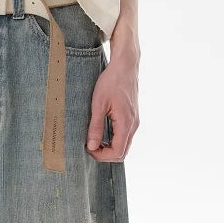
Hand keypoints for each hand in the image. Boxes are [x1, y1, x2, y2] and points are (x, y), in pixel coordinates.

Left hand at [86, 41, 139, 162]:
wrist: (125, 66)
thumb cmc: (111, 82)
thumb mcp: (98, 104)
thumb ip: (95, 127)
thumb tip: (92, 147)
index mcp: (126, 123)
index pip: (117, 152)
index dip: (102, 156)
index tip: (88, 149)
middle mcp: (133, 125)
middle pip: (122, 153)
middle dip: (105, 155)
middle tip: (90, 147)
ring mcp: (134, 122)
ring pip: (124, 146)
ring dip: (109, 148)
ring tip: (94, 141)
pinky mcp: (132, 118)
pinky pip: (124, 137)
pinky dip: (113, 141)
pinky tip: (102, 134)